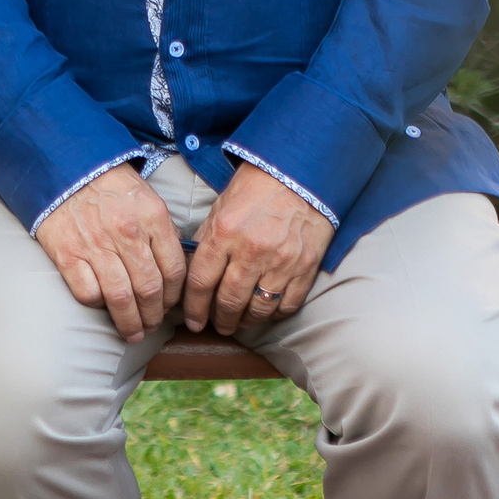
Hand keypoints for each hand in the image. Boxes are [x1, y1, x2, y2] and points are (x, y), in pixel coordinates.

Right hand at [33, 162, 187, 342]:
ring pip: (120, 298)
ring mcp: (96, 245)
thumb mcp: (147, 199)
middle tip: (152, 325)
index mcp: (152, 217)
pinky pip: (88, 293)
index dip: (174, 297)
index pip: (174, 270)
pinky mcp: (68, 254)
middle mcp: (127, 233)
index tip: (169, 306)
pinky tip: (103, 307)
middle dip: (154, 316)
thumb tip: (175, 272)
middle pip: (149, 290)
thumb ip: (163, 233)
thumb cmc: (110, 186)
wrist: (66, 169)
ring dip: (130, 323)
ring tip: (133, 332)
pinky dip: (98, 305)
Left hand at [183, 163, 332, 336]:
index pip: (201, 282)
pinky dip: (274, 313)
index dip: (194, 308)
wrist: (300, 173)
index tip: (194, 321)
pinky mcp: (306, 266)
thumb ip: (207, 241)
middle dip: (220, 320)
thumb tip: (192, 273)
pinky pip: (287, 304)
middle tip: (218, 325)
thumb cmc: (256, 188)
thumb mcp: (221, 207)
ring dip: (246, 320)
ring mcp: (282, 260)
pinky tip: (266, 310)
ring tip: (241, 320)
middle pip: (229, 301)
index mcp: (225, 232)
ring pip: (258, 309)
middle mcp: (252, 249)